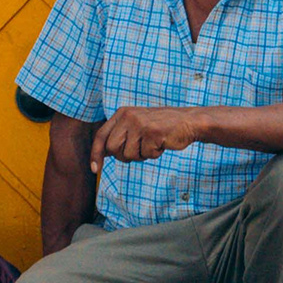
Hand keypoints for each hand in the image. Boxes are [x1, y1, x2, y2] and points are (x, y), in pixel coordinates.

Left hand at [90, 106, 206, 171]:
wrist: (188, 122)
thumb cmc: (161, 127)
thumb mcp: (136, 125)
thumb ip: (120, 135)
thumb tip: (102, 153)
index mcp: (122, 113)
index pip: (101, 136)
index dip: (95, 154)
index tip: (94, 169)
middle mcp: (128, 116)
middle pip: (113, 149)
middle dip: (125, 156)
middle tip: (140, 150)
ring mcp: (140, 123)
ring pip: (129, 155)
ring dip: (142, 155)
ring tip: (153, 144)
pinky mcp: (152, 132)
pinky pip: (146, 155)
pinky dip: (154, 154)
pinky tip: (161, 143)